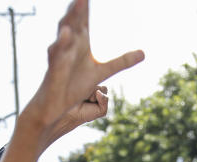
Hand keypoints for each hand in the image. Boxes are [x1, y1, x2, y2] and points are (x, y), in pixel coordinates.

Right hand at [24, 0, 142, 136]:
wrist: (53, 114)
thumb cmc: (72, 94)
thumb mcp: (102, 74)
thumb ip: (120, 62)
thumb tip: (143, 53)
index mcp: (80, 45)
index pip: (84, 20)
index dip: (86, 5)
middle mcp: (68, 48)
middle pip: (75, 21)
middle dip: (79, 6)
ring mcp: (60, 59)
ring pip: (64, 34)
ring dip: (71, 17)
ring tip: (79, 1)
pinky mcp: (53, 73)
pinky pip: (56, 56)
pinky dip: (61, 45)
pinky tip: (66, 34)